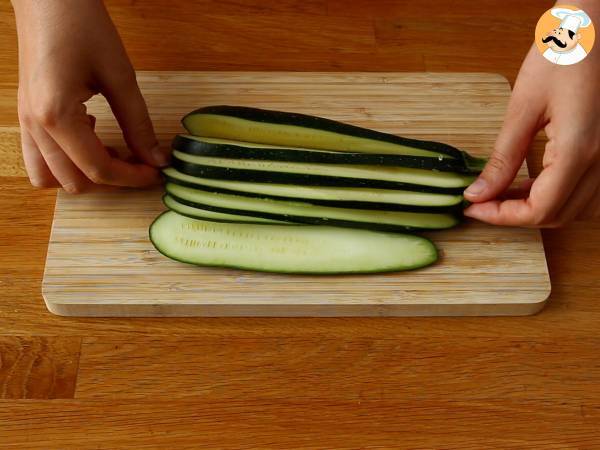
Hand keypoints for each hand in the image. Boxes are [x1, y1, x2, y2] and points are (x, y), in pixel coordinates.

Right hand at [12, 0, 168, 192]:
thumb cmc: (82, 26)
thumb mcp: (120, 76)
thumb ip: (138, 124)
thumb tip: (157, 158)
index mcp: (56, 116)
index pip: (98, 169)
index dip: (133, 177)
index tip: (156, 172)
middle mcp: (35, 126)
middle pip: (75, 181)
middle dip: (111, 178)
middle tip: (139, 161)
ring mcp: (26, 122)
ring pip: (50, 177)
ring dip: (84, 174)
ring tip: (111, 151)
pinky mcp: (26, 114)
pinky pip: (40, 158)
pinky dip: (66, 160)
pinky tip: (89, 132)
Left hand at [464, 15, 599, 226]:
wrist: (596, 29)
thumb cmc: (564, 55)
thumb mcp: (523, 107)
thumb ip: (502, 158)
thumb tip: (478, 193)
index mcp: (579, 151)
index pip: (539, 210)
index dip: (502, 217)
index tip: (472, 208)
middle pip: (556, 215)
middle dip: (514, 216)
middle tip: (480, 203)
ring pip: (570, 206)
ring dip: (533, 207)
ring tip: (497, 193)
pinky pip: (579, 189)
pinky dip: (549, 193)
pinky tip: (523, 181)